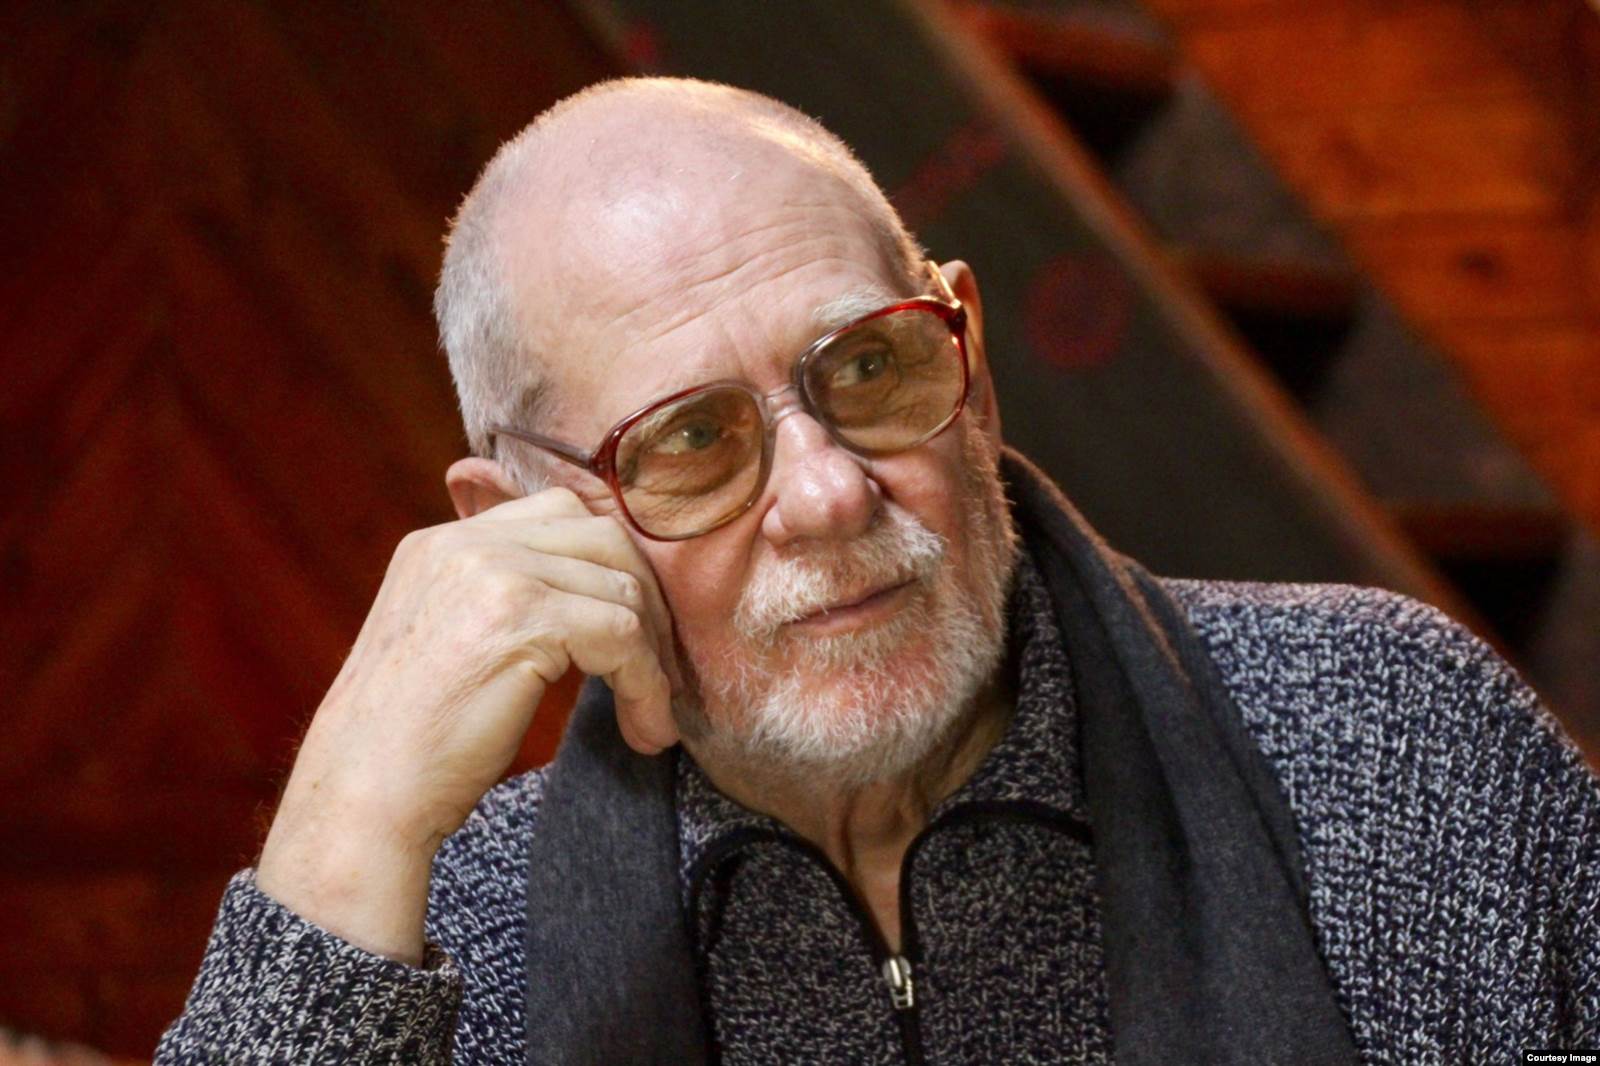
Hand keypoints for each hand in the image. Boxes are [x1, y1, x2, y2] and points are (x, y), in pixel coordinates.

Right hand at [256, 487, 678, 961]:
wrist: (362, 796)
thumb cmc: (409, 743)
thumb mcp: (450, 643)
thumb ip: (502, 601)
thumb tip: (592, 602)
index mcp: (442, 541)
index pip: (559, 515)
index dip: (610, 572)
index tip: (633, 635)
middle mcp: (464, 542)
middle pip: (602, 535)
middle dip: (646, 602)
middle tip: (658, 669)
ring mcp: (492, 572)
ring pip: (621, 586)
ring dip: (652, 656)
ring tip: (650, 714)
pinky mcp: (521, 616)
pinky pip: (622, 632)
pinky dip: (647, 684)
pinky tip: (644, 729)